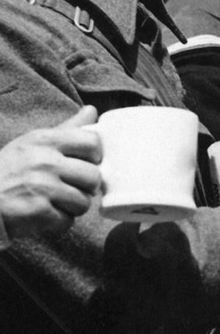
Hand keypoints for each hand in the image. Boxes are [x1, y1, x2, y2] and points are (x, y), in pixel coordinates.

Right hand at [0, 105, 101, 240]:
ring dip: (72, 207)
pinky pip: (67, 221)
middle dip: (85, 188)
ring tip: (52, 202)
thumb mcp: (33, 143)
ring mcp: (40, 186)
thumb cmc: (10, 170)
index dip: (95, 157)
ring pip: (84, 202)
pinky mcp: (37, 210)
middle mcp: (44, 161)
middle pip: (94, 177)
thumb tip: (93, 111)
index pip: (92, 143)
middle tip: (68, 188)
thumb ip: (67, 129)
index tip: (84, 164)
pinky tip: (42, 214)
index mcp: (44, 140)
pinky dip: (58, 223)